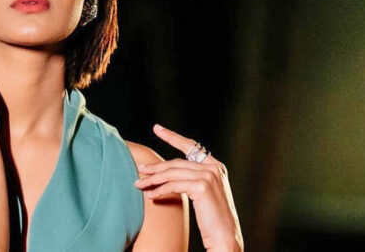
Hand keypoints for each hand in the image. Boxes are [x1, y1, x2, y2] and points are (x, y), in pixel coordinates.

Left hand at [134, 124, 243, 251]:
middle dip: (156, 167)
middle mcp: (213, 167)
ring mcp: (209, 175)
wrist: (225, 236)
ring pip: (172, 173)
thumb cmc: (212, 218)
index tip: (157, 128)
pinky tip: (150, 195)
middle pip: (176, 163)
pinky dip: (159, 190)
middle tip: (140, 170)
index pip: (191, 146)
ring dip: (153, 179)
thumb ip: (191, 178)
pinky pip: (173, 185)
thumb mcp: (203, 192)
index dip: (172, 137)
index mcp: (216, 165)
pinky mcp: (202, 186)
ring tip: (139, 184)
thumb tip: (165, 171)